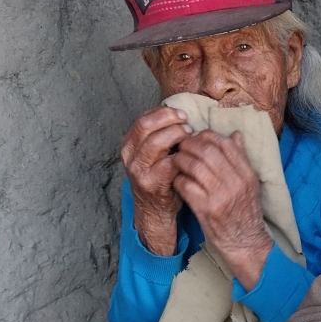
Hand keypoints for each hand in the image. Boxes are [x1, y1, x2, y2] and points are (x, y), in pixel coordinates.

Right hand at [120, 106, 192, 255]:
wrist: (156, 209)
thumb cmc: (161, 177)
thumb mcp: (157, 153)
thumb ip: (163, 135)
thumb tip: (181, 113)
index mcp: (129, 143)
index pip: (143, 118)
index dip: (163, 113)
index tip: (182, 113)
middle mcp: (129, 154)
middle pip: (146, 126)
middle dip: (169, 120)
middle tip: (187, 122)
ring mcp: (137, 169)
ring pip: (155, 143)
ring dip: (176, 136)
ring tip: (191, 136)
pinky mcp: (149, 182)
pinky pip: (167, 164)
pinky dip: (182, 156)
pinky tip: (192, 155)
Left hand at [172, 130, 272, 289]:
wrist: (245, 243)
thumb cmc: (245, 212)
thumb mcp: (250, 185)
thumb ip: (241, 160)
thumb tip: (235, 136)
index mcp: (247, 173)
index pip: (224, 142)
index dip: (205, 136)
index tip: (196, 139)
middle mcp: (236, 182)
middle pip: (206, 150)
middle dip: (188, 146)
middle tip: (181, 149)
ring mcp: (221, 196)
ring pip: (193, 165)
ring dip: (180, 161)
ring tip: (178, 164)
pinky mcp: (206, 209)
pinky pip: (185, 184)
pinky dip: (178, 180)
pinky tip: (178, 182)